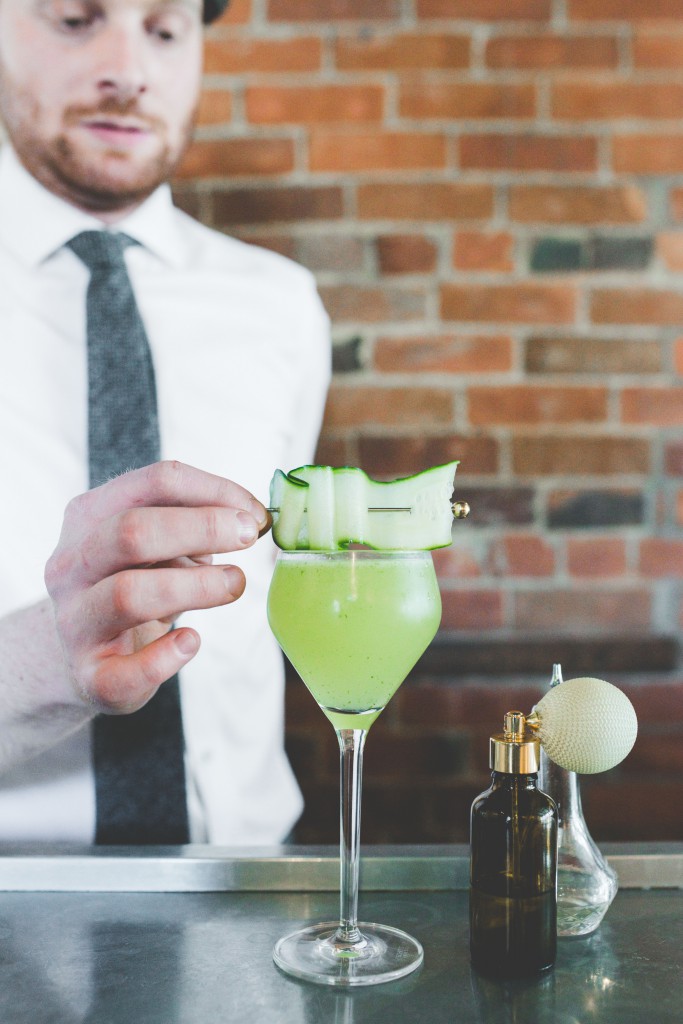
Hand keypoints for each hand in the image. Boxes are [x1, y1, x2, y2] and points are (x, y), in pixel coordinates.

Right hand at [44, 461, 270, 713]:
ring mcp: (74, 621)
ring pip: (129, 594)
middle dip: (203, 528)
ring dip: (196, 586)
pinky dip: (167, 656)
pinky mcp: (89, 676)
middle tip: (248, 538)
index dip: (214, 491)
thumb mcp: (154, 544)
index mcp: (89, 516)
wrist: (82, 656)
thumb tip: (253, 519)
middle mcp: (72, 564)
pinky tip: (192, 640)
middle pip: (132, 531)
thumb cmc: (133, 585)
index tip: (254, 513)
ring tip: (235, 584)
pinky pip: (126, 671)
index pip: (155, 482)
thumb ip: (195, 525)